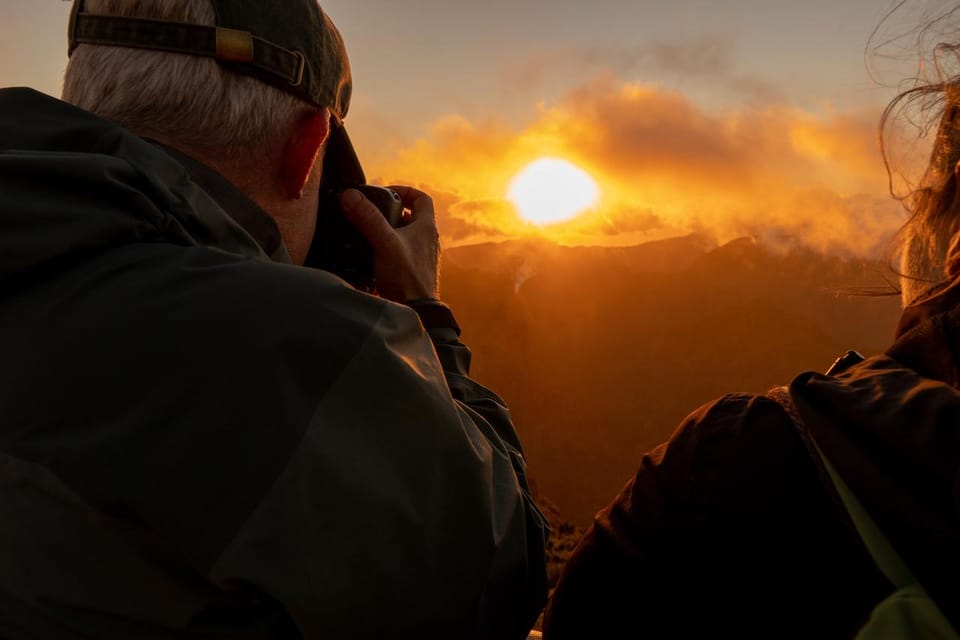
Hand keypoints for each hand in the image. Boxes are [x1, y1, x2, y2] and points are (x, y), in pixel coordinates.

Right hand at [340, 185, 439, 302]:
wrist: (416, 311)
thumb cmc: (407, 278)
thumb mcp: (385, 243)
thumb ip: (368, 219)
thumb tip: (351, 196)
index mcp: (427, 228)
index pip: (422, 199)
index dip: (405, 191)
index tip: (386, 193)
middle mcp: (427, 240)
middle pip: (410, 216)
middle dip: (390, 212)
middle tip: (371, 213)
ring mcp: (421, 256)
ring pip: (404, 235)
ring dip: (387, 231)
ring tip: (367, 232)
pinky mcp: (412, 270)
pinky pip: (399, 252)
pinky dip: (386, 248)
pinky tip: (371, 254)